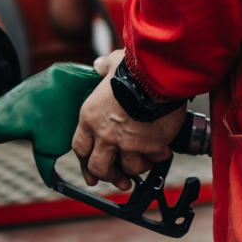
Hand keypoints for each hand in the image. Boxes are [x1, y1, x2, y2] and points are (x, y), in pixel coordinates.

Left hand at [72, 50, 185, 190]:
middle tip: (118, 177)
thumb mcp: (111, 64)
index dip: (85, 163)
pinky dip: (159, 156)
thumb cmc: (133, 69)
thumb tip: (99, 65)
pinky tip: (162, 149)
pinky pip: (155, 159)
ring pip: (130, 169)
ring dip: (138, 166)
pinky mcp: (151, 146)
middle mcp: (105, 134)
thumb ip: (104, 68)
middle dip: (109, 175)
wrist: (157, 77)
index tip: (90, 171)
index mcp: (90, 117)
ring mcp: (128, 143)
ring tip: (144, 159)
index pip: (80, 148)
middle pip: (99, 168)